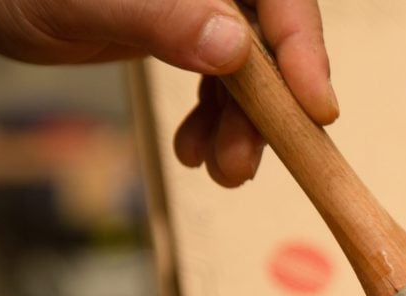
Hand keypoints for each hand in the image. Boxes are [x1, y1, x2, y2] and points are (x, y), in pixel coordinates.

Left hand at [0, 0, 338, 186]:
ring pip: (251, 72)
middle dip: (265, 112)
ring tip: (217, 169)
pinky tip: (193, 150)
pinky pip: (223, 82)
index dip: (305, 52)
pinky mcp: (190, 34)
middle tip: (240, 165)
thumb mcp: (89, 3)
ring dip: (240, 128)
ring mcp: (206, 8)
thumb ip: (164, 18)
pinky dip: (214, 123)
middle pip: (273, 44)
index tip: (316, 110)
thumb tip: (235, 48)